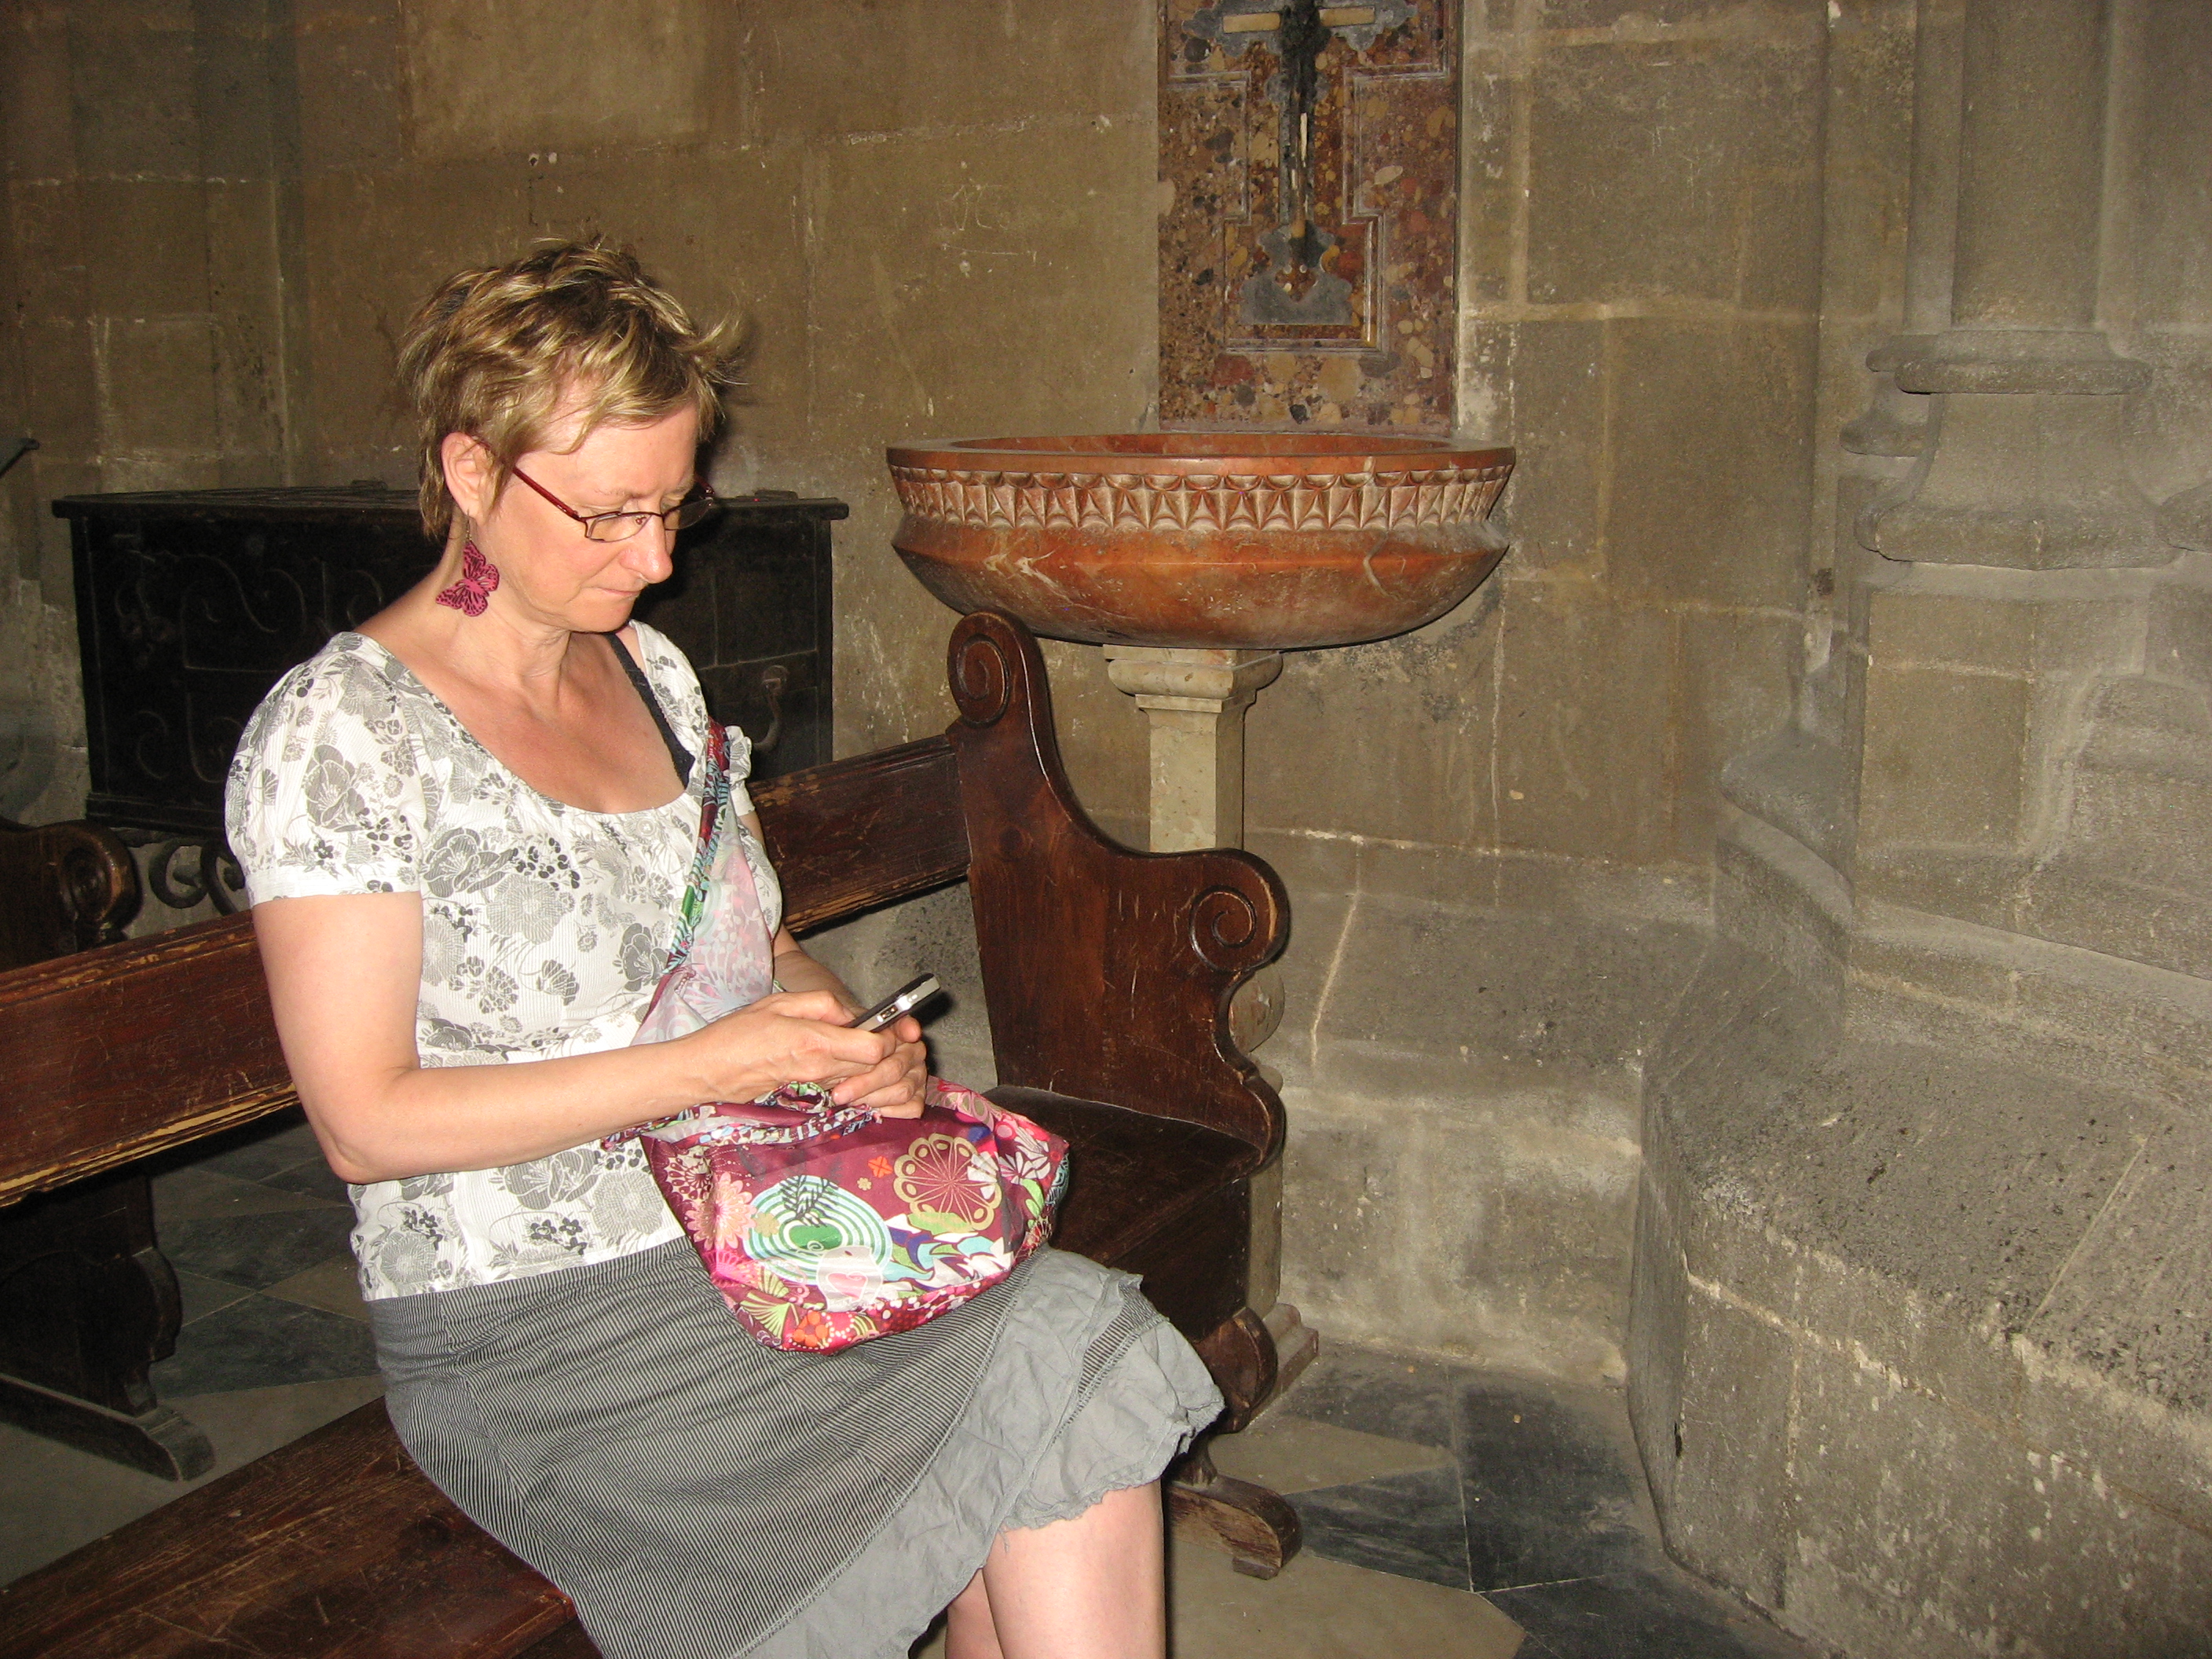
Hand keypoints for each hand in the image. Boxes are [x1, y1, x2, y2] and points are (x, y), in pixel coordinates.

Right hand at [682, 990, 894, 1103]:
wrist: (710, 1071)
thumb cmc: (738, 1034)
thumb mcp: (779, 1003)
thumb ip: (821, 1004)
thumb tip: (851, 1013)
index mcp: (816, 1042)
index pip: (874, 1049)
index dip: (889, 1036)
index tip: (888, 1023)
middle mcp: (821, 1069)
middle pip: (875, 1067)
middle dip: (888, 1052)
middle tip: (889, 1033)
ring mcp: (816, 1085)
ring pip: (862, 1078)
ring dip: (872, 1064)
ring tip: (867, 1042)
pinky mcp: (810, 1094)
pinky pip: (844, 1085)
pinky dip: (855, 1075)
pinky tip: (847, 1059)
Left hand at [830, 1013, 927, 1117]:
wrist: (844, 1062)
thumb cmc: (840, 1044)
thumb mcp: (832, 1025)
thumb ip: (833, 1013)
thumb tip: (844, 1018)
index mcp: (897, 1029)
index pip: (906, 1026)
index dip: (907, 1029)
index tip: (906, 1034)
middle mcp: (912, 1052)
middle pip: (896, 1067)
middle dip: (866, 1082)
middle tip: (839, 1092)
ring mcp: (917, 1075)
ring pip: (902, 1090)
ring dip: (872, 1098)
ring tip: (848, 1100)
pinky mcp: (916, 1098)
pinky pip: (911, 1107)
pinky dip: (889, 1110)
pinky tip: (868, 1108)